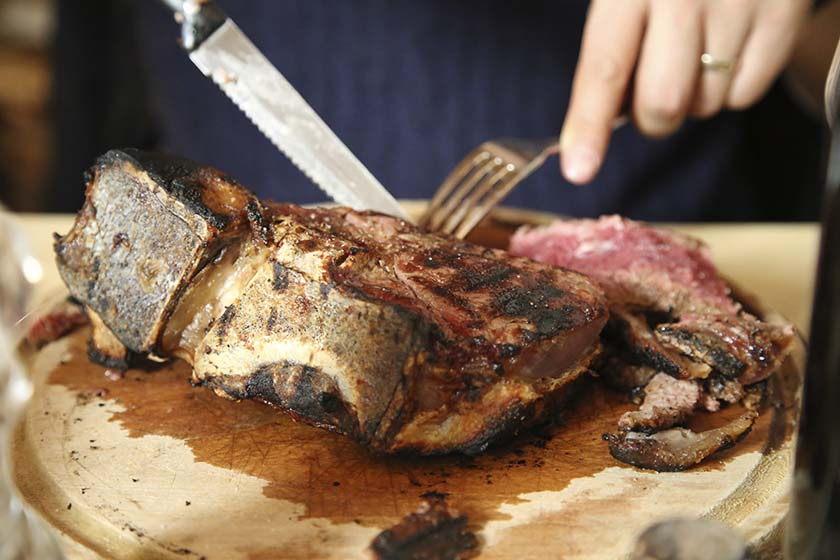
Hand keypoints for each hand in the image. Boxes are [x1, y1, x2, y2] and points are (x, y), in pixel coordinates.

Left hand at [559, 0, 811, 184]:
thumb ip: (611, 46)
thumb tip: (605, 116)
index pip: (604, 69)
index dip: (588, 124)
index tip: (579, 169)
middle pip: (661, 104)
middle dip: (652, 118)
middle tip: (654, 91)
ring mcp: (738, 7)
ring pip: (705, 105)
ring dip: (693, 99)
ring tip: (697, 52)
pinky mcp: (781, 17)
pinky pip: (746, 95)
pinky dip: (732, 88)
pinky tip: (729, 50)